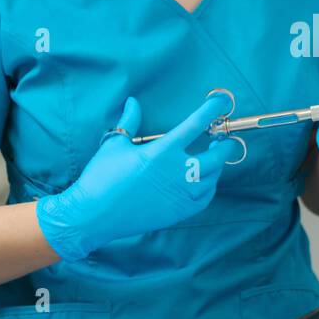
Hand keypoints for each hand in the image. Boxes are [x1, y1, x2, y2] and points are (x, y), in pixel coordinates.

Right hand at [36, 93, 240, 260]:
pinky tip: (205, 179)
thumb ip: (130, 121)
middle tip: (222, 138)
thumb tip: (132, 102)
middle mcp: (177, 173)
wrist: (93, 216)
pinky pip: (205, 198)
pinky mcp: (179, 212)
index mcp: (161, 152)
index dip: (212, 110)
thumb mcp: (115, 144)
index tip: (222, 101)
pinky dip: (209, 186)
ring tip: (212, 156)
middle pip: (217, 156)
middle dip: (226, 144)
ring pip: (214, 177)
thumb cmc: (101, 177)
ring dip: (218, 165)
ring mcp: (180, 194)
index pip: (195, 125)